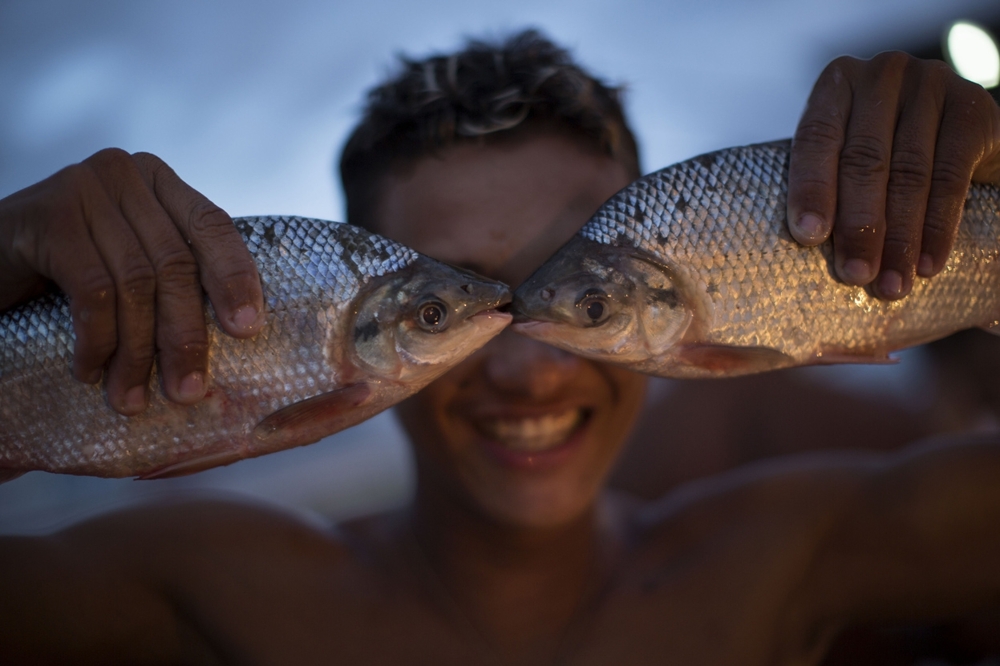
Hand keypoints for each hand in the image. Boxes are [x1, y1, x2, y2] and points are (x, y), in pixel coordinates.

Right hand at [0, 149, 263, 414]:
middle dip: (184, 335)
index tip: (249, 330)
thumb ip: (172, 276)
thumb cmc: (63, 269)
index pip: (213, 227)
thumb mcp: (128, 263)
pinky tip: (89, 371)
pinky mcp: (48, 216)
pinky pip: (93, 291)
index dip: (236, 278)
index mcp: (159, 183)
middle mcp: (126, 175)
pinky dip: (97, 340)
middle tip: (188, 390)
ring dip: (138, 352)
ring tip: (132, 397)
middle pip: (175, 263)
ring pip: (136, 282)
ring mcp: (84, 188)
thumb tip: (240, 332)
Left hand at [786, 51, 999, 298]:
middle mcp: (882, 75)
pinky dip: (939, 227)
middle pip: (864, 160)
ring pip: (909, 173)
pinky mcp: (972, 107)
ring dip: (899, 237)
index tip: (808, 236)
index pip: (817, 138)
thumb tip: (799, 245)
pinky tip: (929, 264)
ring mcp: (931, 84)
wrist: (960, 134)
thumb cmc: (886, 153)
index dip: (811, 188)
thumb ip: (829, 184)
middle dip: (858, 225)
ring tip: (890, 284)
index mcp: (837, 84)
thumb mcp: (851, 157)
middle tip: (854, 274)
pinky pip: (952, 176)